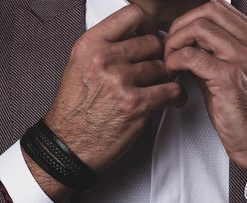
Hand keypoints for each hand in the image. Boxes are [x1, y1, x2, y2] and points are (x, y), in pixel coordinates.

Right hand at [25, 5, 183, 202]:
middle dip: (158, 56)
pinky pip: (171, 91)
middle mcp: (106, 59)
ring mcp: (121, 81)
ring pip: (163, 67)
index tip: (151, 36)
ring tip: (162, 87)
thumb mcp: (80, 66)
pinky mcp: (136, 105)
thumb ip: (107, 47)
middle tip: (157, 68)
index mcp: (91, 45)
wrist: (68, 144)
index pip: (133, 15)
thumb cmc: (75, 109)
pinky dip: (178, 96)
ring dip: (167, 78)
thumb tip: (137, 37)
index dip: (148, 25)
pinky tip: (174, 99)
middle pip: (153, 42)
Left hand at [165, 0, 246, 189]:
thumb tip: (187, 44)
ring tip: (170, 60)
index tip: (180, 35)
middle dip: (181, 24)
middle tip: (171, 45)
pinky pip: (191, 56)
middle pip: (209, 10)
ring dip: (175, 41)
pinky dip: (174, 60)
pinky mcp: (229, 79)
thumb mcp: (238, 75)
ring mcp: (244, 60)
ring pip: (199, 27)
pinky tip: (173, 72)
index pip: (221, 8)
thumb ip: (216, 55)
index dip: (193, 18)